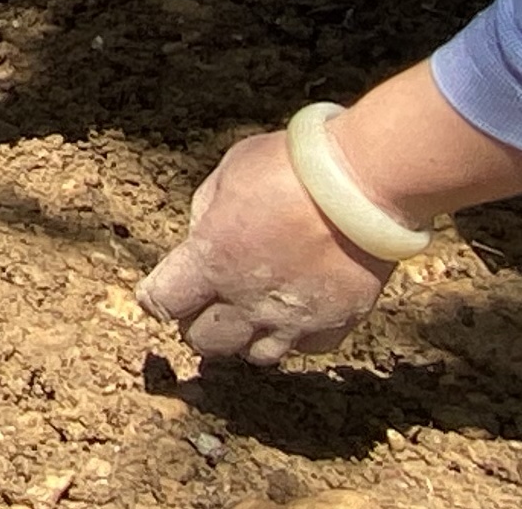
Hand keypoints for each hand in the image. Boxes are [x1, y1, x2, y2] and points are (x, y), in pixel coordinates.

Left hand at [138, 128, 397, 362]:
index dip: (157, 297)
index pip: (162, 303)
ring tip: (252, 309)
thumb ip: (207, 211)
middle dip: (199, 322)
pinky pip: (305, 347)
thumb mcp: (229, 173)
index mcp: (211, 260)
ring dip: (246, 336)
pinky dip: (296, 335)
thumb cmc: (292, 166)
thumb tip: (204, 236)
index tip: (162, 291)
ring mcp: (294, 320)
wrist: (364, 183)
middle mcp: (247, 301)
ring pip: (255, 356)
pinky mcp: (336, 325)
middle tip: (208, 299)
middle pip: (204, 342)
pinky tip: (298, 308)